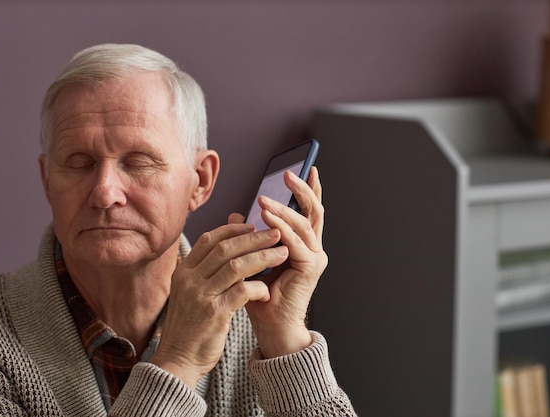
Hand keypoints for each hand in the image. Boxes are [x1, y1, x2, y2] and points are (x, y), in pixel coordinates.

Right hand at [149, 222, 288, 387]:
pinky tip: (267, 290)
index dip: (233, 229)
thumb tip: (226, 244)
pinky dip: (259, 287)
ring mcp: (201, 295)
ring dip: (263, 257)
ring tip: (282, 254)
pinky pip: (243, 291)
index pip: (209, 239)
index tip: (252, 225)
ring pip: (237, 266)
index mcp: (183, 271)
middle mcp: (190, 279)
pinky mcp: (215, 313)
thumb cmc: (190, 324)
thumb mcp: (191, 291)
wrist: (178, 358)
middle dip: (254, 238)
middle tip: (275, 233)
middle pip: (226, 248)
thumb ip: (207, 268)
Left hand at [240, 166, 327, 357]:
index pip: (308, 211)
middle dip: (302, 190)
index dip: (308, 190)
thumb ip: (247, 237)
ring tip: (265, 199)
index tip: (304, 169)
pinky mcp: (310, 267)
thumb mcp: (251, 259)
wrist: (271, 326)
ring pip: (303, 222)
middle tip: (288, 174)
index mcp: (304, 244)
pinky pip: (295, 241)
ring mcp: (315, 257)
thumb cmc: (261, 297)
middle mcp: (314, 248)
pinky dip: (281, 228)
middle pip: (314, 210)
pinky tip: (267, 218)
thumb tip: (234, 215)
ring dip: (283, 209)